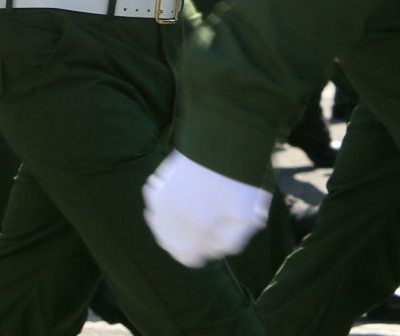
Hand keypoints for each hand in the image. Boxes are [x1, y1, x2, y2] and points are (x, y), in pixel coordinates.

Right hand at [143, 150, 271, 266]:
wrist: (222, 142)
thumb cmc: (238, 183)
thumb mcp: (245, 219)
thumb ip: (229, 242)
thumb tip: (212, 251)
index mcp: (194, 230)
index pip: (186, 256)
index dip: (198, 253)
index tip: (208, 244)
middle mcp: (173, 218)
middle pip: (167, 242)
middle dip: (182, 242)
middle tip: (199, 231)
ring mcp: (162, 198)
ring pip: (157, 223)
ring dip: (169, 225)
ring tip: (187, 217)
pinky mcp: (159, 181)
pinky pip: (154, 202)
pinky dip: (162, 205)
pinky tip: (176, 199)